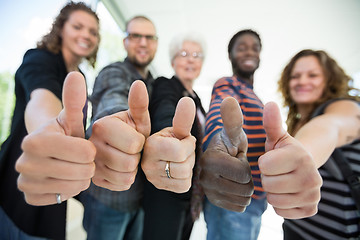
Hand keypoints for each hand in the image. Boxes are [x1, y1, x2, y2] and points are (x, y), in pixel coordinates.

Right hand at [16, 72, 95, 205]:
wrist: (48, 152)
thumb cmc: (64, 133)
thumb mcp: (71, 117)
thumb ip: (75, 100)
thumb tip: (76, 75)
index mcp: (35, 140)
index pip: (85, 152)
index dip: (90, 150)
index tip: (83, 145)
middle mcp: (24, 162)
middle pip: (82, 171)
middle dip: (87, 165)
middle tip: (79, 158)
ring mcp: (25, 182)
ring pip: (75, 186)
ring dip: (81, 178)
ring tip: (73, 167)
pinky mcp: (30, 197)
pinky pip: (64, 198)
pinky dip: (70, 190)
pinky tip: (64, 178)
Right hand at [90, 80, 149, 190]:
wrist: (117, 149)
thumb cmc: (130, 131)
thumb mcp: (136, 117)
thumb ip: (138, 103)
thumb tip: (138, 83)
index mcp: (101, 126)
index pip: (134, 144)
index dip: (139, 143)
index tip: (133, 138)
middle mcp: (90, 146)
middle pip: (129, 163)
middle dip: (136, 157)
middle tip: (129, 151)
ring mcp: (90, 165)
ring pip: (125, 176)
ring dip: (132, 169)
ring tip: (125, 158)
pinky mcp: (93, 181)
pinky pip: (120, 185)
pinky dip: (126, 179)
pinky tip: (120, 169)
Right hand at [141, 97, 195, 192]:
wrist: (157, 153)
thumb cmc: (167, 139)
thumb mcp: (172, 128)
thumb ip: (181, 118)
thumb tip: (188, 101)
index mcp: (149, 146)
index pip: (179, 152)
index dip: (188, 144)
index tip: (182, 139)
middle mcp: (146, 165)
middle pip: (183, 166)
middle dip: (189, 156)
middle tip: (182, 149)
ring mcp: (152, 179)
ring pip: (185, 177)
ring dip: (188, 166)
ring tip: (180, 158)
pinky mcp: (159, 188)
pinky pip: (183, 187)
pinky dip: (186, 178)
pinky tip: (178, 169)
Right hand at [199, 97, 252, 211]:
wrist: (223, 157)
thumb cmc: (231, 143)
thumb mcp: (234, 132)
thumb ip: (233, 119)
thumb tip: (228, 99)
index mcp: (208, 160)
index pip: (243, 173)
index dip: (246, 164)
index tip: (237, 156)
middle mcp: (203, 178)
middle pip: (244, 188)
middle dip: (248, 177)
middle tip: (237, 166)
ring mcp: (208, 192)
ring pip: (243, 199)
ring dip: (246, 187)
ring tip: (236, 175)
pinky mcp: (213, 202)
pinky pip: (239, 207)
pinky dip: (242, 198)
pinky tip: (235, 185)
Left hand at [259, 102, 321, 218]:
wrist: (302, 168)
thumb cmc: (283, 151)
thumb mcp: (277, 137)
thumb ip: (271, 123)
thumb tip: (270, 104)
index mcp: (300, 156)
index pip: (264, 165)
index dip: (263, 163)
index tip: (272, 159)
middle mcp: (311, 177)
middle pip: (268, 185)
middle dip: (267, 178)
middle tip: (276, 172)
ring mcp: (313, 195)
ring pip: (274, 200)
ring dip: (272, 192)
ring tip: (280, 181)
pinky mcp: (310, 210)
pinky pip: (281, 212)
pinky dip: (279, 204)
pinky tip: (286, 193)